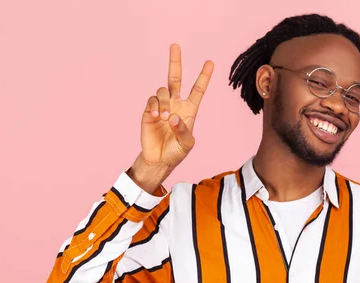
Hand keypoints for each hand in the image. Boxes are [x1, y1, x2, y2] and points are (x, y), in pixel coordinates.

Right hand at [140, 43, 213, 168]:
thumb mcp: (187, 144)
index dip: (204, 76)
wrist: (159, 160)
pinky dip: (154, 106)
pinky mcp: (149, 111)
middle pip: (175, 78)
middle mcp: (175, 104)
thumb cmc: (176, 151)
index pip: (198, 90)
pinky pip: (151, 100)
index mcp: (189, 110)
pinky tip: (156, 116)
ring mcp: (162, 106)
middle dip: (175, 62)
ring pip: (162, 90)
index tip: (210, 62)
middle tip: (175, 45)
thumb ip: (183, 130)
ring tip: (164, 117)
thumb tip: (173, 117)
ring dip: (164, 102)